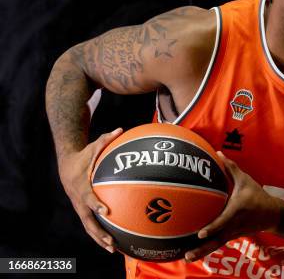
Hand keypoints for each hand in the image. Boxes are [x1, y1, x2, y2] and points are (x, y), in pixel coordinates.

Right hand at [57, 128, 122, 252]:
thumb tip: (121, 129)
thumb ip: (107, 139)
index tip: (107, 210)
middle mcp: (79, 199)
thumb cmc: (84, 155)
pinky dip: (100, 233)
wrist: (67, 164)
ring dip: (99, 238)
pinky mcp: (82, 210)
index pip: (88, 197)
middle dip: (99, 232)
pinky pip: (91, 224)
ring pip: (89, 226)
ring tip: (113, 249)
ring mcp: (80, 206)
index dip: (96, 203)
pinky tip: (113, 241)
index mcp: (81, 186)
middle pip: (88, 220)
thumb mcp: (94, 146)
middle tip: (111, 242)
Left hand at [184, 152, 281, 261]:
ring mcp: (233, 232)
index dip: (213, 227)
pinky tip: (193, 252)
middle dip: (203, 248)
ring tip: (187, 257)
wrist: (272, 214)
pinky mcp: (232, 236)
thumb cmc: (257, 195)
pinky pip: (218, 243)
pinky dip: (207, 249)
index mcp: (237, 210)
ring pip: (217, 245)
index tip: (201, 233)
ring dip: (202, 252)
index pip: (224, 220)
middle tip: (187, 255)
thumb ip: (231, 168)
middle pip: (217, 239)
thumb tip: (217, 153)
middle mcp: (234, 224)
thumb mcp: (246, 180)